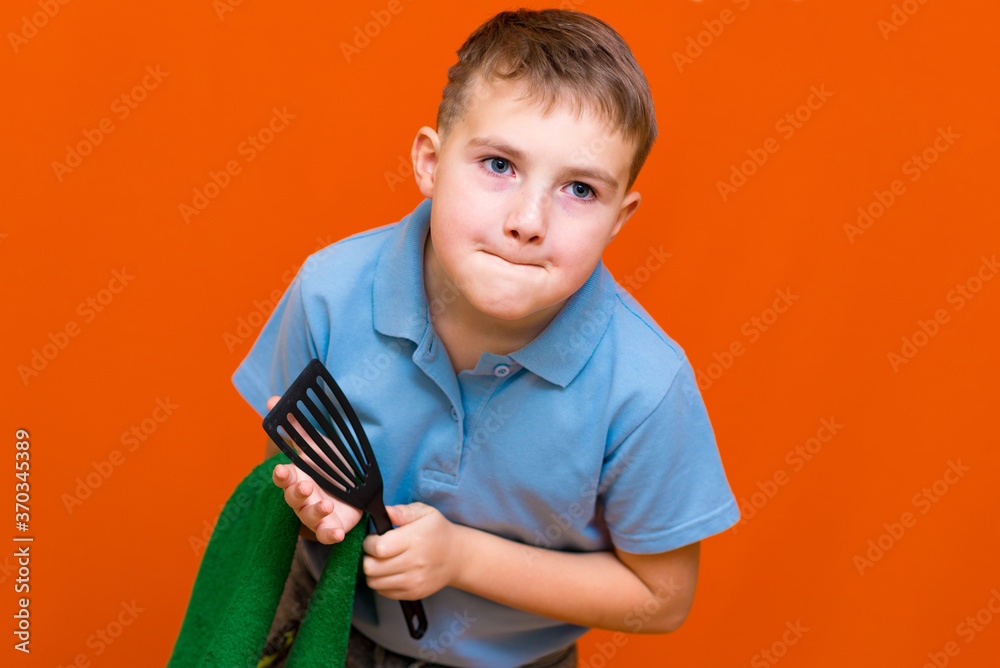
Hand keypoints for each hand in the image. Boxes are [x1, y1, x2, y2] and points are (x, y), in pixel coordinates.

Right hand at [266, 395, 363, 543]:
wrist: (354, 490)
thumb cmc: (328, 467)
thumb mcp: (317, 445)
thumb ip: (297, 426)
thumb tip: (273, 400)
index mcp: (297, 477)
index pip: (283, 477)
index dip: (281, 475)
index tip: (283, 469)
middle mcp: (302, 497)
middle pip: (293, 497)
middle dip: (297, 492)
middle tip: (305, 486)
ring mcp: (314, 515)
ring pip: (309, 516)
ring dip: (315, 512)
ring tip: (327, 506)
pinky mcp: (330, 528)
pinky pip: (327, 534)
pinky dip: (330, 534)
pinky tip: (337, 533)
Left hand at [362, 502, 463, 599]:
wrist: (457, 557)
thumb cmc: (437, 532)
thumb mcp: (425, 513)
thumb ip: (403, 511)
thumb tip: (386, 512)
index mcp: (415, 539)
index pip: (378, 547)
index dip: (369, 542)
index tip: (373, 538)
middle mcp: (414, 562)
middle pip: (371, 567)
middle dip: (368, 557)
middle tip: (376, 550)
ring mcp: (414, 581)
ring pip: (374, 582)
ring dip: (373, 571)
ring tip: (382, 561)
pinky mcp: (413, 593)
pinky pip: (384, 592)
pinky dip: (381, 582)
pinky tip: (390, 571)